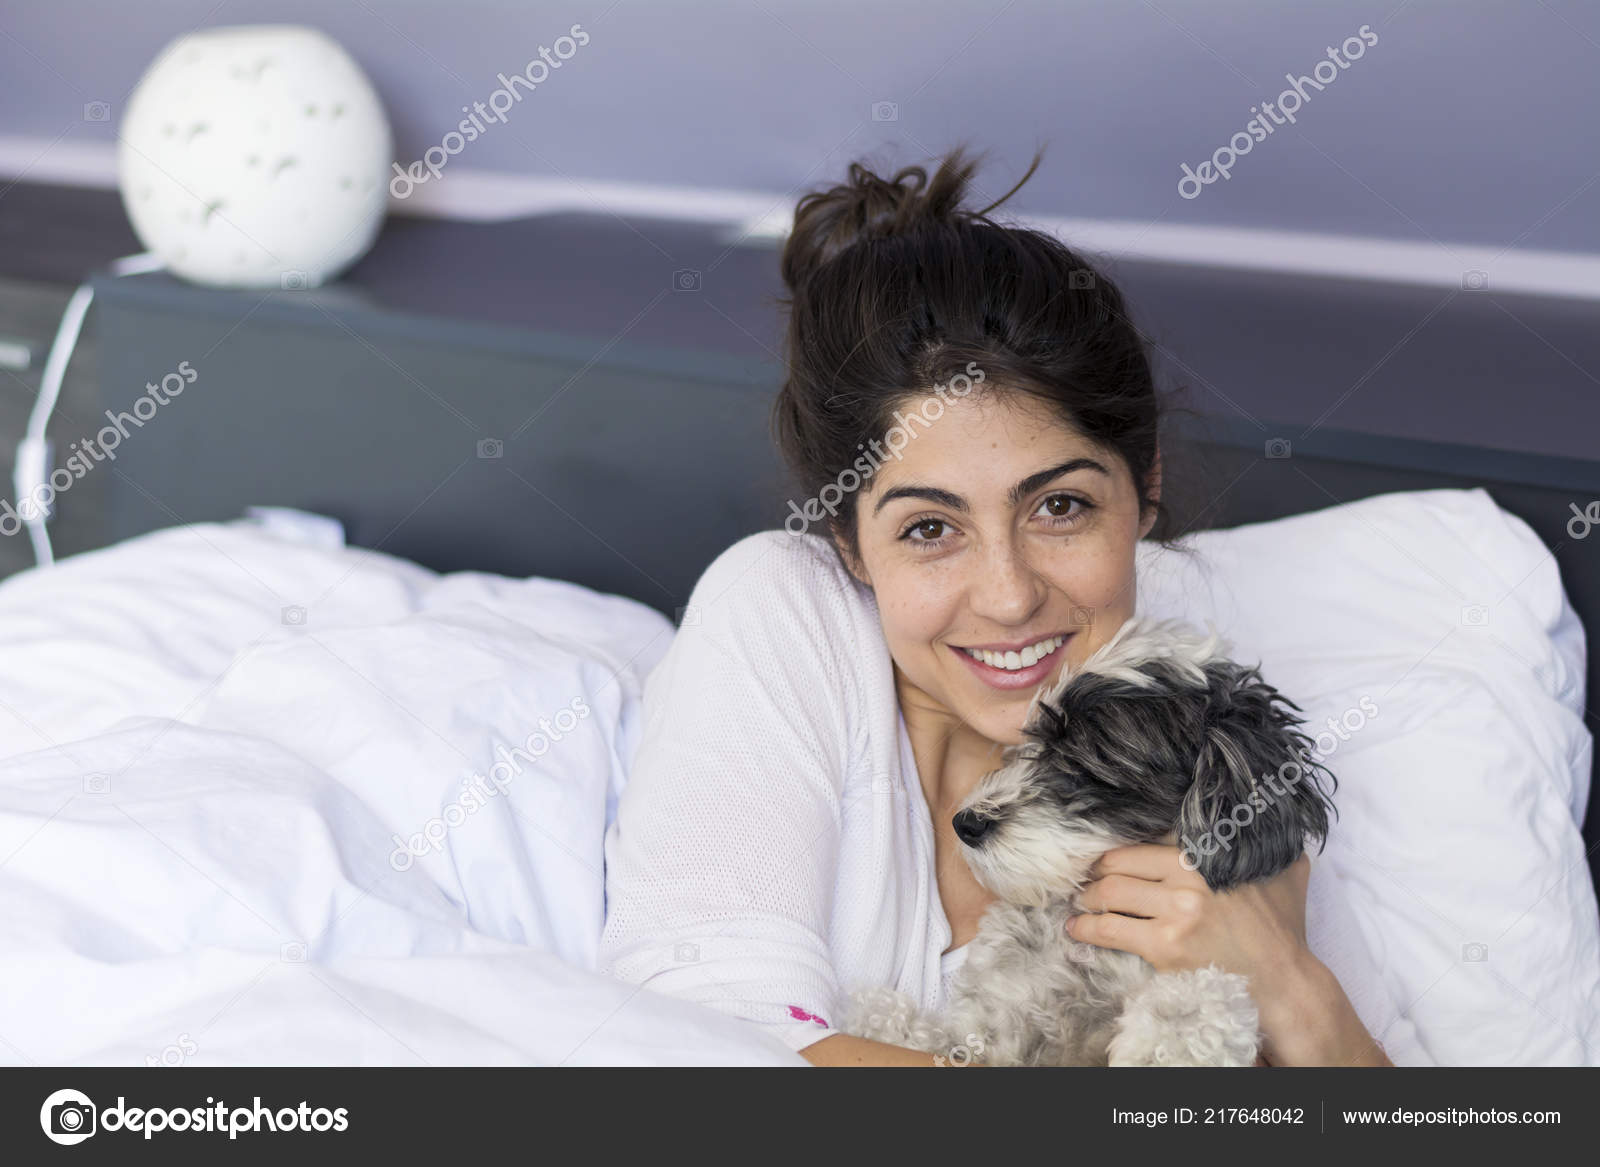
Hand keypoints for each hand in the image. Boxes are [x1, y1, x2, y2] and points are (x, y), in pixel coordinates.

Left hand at [1066, 845, 1388, 1065]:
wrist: (1284, 980)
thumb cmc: (1282, 926)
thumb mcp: (1282, 870)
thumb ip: (1265, 841)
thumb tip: (1261, 811)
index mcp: (1208, 854)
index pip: (1145, 840)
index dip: (1119, 848)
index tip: (1106, 856)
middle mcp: (1188, 877)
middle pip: (1119, 863)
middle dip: (1096, 870)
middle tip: (1086, 878)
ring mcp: (1175, 912)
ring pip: (1110, 893)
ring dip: (1088, 896)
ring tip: (1081, 900)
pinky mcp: (1164, 946)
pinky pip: (1111, 931)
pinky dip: (1087, 928)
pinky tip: (1076, 928)